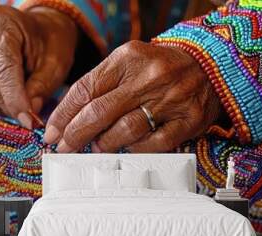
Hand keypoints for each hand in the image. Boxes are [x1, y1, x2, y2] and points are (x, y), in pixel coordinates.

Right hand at [0, 5, 77, 127]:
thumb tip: (28, 114)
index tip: (28, 121)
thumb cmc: (50, 45)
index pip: (4, 69)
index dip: (15, 99)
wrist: (37, 33)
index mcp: (3, 23)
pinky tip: (7, 96)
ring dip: (2, 106)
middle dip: (10, 106)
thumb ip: (43, 86)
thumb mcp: (56, 63)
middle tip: (31, 116)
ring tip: (22, 99)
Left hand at [44, 41, 220, 152]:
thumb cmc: (160, 68)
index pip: (85, 89)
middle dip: (75, 135)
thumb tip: (71, 118)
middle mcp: (149, 77)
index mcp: (128, 58)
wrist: (209, 65)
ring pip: (124, 131)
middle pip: (99, 112)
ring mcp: (170, 99)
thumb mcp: (128, 63)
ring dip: (104, 144)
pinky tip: (128, 147)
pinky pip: (154, 144)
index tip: (52, 132)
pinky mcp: (188, 120)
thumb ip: (101, 85)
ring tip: (97, 147)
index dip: (63, 115)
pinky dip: (135, 150)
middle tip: (64, 148)